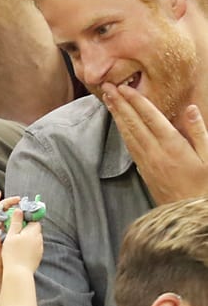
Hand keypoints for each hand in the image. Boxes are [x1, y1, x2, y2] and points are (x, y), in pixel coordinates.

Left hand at [0, 190, 19, 271]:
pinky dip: (19, 219)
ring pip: (8, 216)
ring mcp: (1, 230)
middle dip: (9, 203)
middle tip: (19, 200)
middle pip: (1, 210)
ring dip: (16, 210)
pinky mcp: (8, 235)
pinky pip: (13, 223)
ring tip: (24, 206)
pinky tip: (27, 218)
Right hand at [2, 208, 43, 273]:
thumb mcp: (11, 235)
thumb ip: (16, 222)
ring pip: (35, 239)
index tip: (20, 218)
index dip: (27, 218)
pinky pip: (34, 248)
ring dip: (28, 238)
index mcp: (33, 232)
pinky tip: (20, 250)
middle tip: (16, 230)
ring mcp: (40, 249)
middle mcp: (39, 240)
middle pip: (35, 229)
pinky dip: (29, 247)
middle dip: (27, 228)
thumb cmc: (12, 254)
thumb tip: (19, 210)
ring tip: (17, 241)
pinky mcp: (38, 257)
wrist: (18, 273)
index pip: (34, 220)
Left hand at [102, 82, 207, 203]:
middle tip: (107, 87)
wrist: (190, 217)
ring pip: (128, 134)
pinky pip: (129, 147)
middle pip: (133, 123)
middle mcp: (155, 152)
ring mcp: (147, 162)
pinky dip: (122, 132)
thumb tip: (190, 109)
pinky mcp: (144, 171)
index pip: (150, 117)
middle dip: (120, 103)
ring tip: (108, 101)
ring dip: (117, 115)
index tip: (124, 87)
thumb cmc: (205, 187)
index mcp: (173, 146)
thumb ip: (199, 132)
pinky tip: (118, 125)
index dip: (136, 101)